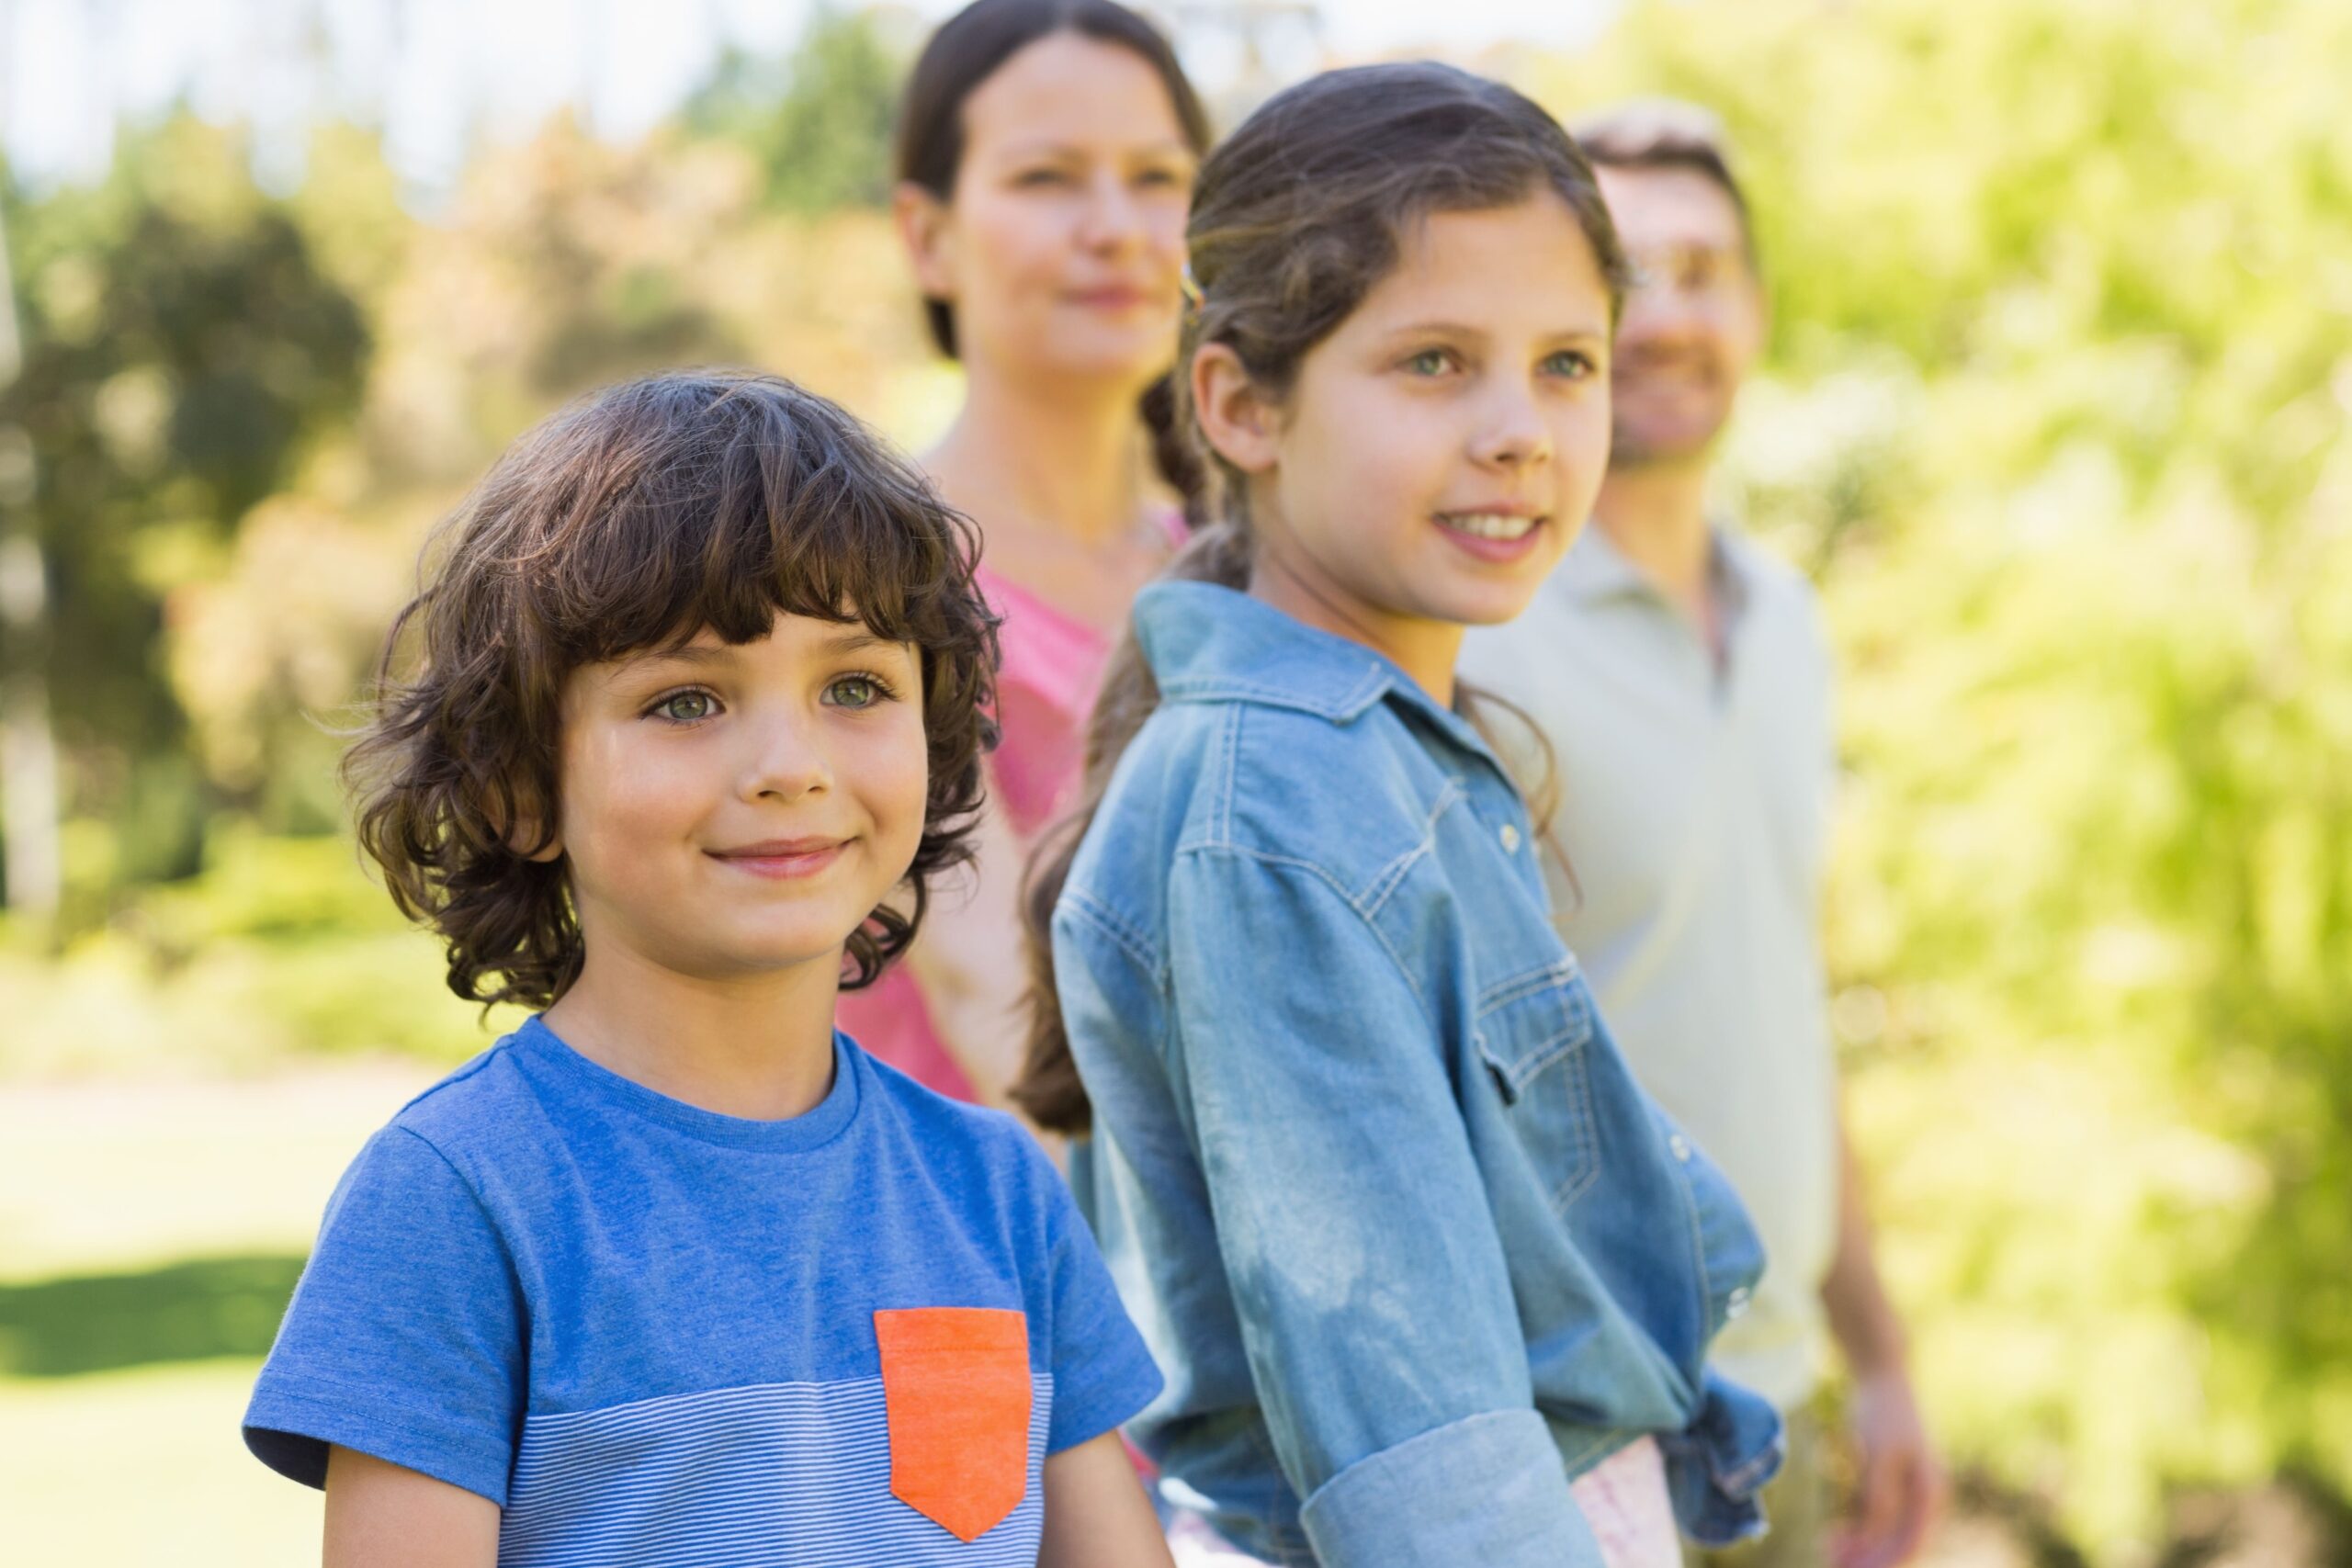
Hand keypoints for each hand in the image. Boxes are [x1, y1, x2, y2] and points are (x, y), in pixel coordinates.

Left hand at [1831, 1367, 1943, 1567]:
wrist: (1880, 1376)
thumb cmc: (1882, 1413)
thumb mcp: (1879, 1456)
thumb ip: (1879, 1497)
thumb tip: (1875, 1538)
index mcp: (1930, 1495)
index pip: (1910, 1546)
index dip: (1882, 1564)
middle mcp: (1925, 1499)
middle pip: (1898, 1544)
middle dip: (1868, 1559)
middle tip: (1832, 1564)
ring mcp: (1909, 1491)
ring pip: (1887, 1533)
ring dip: (1861, 1548)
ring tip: (1829, 1550)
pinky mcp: (1892, 1483)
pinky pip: (1878, 1517)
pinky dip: (1860, 1529)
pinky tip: (1837, 1533)